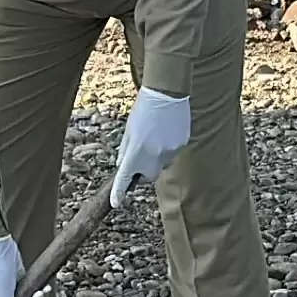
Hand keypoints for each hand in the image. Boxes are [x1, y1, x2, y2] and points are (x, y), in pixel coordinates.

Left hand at [106, 88, 191, 206]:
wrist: (166, 94)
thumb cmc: (143, 110)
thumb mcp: (129, 131)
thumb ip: (126, 151)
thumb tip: (125, 167)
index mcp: (136, 152)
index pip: (125, 178)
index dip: (118, 192)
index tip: (115, 202)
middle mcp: (153, 156)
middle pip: (147, 176)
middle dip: (143, 171)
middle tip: (140, 155)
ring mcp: (169, 152)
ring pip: (161, 164)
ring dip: (156, 156)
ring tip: (156, 135)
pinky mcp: (181, 146)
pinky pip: (172, 153)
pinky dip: (167, 147)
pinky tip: (166, 131)